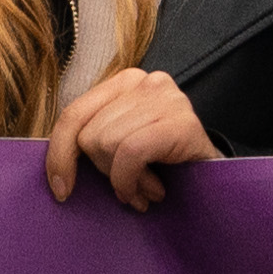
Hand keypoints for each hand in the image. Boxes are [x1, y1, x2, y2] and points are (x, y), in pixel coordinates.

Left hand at [44, 65, 219, 210]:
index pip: (73, 114)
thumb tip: (55, 163)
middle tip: (131, 185)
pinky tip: (152, 193)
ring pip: (108, 145)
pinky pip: (131, 153)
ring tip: (147, 188)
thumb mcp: (122, 145)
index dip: (59, 154)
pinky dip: (132, 181)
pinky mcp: (183, 122)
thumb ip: (93, 139)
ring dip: (125, 181)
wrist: (217, 184)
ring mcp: (167, 98)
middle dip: (104, 171)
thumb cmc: (164, 166)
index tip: (61, 190)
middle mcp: (146, 80)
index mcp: (125, 82)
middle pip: (89, 135)